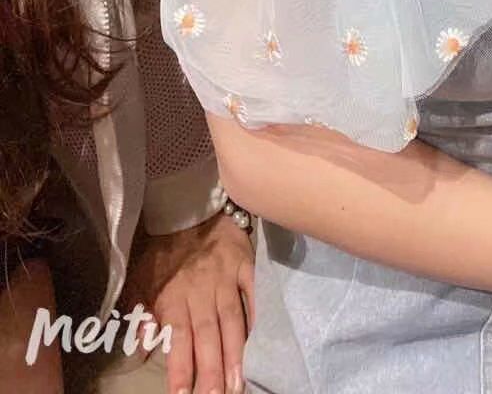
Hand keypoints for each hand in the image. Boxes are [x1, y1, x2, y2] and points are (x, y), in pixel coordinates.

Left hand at [120, 209, 255, 393]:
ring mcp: (227, 279)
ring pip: (232, 320)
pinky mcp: (247, 266)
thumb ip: (141, 314)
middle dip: (211, 369)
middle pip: (207, 335)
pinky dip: (257, 315)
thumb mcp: (141, 279)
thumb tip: (139, 351)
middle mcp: (200, 291)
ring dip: (235, 353)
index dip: (180, 366)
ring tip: (238, 383)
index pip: (177, 337)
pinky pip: (254, 293)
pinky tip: (261, 339)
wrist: (192, 207)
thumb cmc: (164, 250)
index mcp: (173, 296)